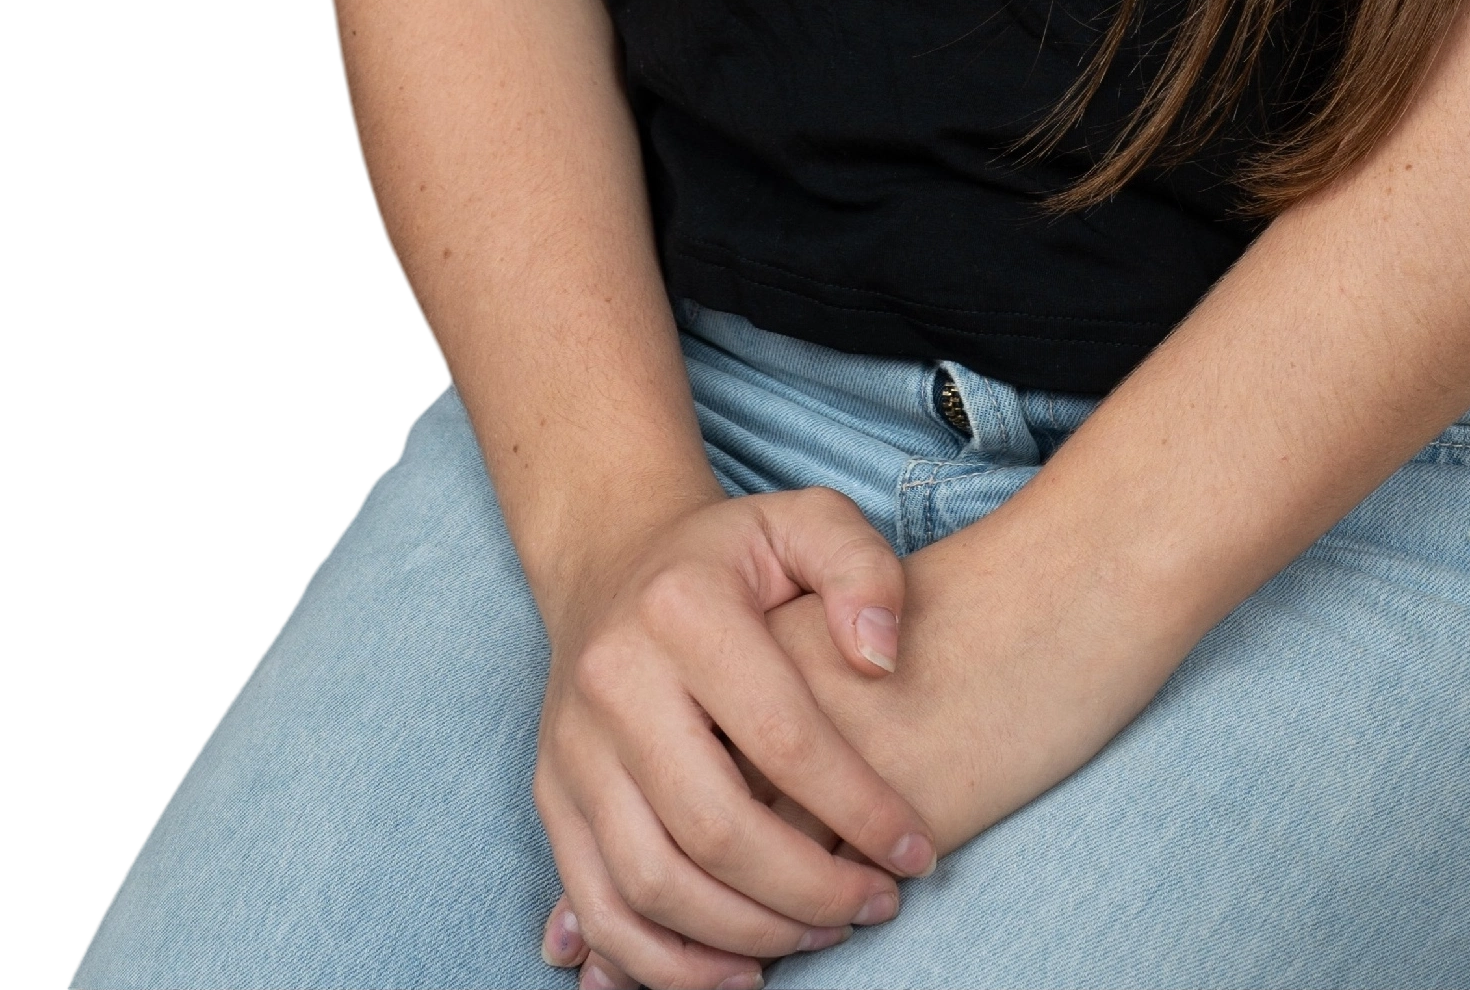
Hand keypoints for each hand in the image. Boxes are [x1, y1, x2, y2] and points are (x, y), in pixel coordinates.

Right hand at [533, 484, 938, 989]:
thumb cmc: (732, 558)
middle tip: (874, 904)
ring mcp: (572, 747)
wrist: (613, 563)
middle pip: (715, 828)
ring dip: (746, 937)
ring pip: (653, 884)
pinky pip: (601, 908)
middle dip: (808, 890)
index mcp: (682, 609)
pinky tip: (740, 972)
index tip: (917, 852)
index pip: (783, 737)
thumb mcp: (807, 524)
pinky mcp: (553, 799)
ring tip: (821, 935)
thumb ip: (862, 571)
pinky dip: (667, 963)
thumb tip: (881, 659)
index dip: (859, 808)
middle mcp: (613, 680)